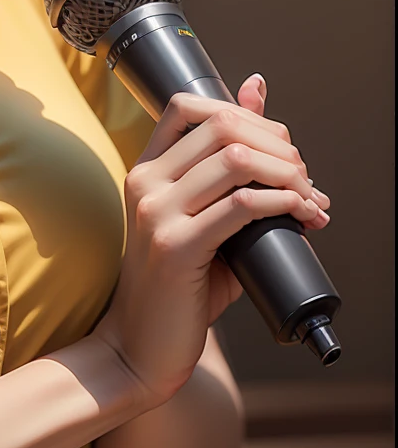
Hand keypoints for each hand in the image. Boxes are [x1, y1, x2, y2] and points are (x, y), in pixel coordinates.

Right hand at [90, 75, 330, 410]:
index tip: (278, 143)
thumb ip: (230, 178)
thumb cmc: (179, 288)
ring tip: (308, 197)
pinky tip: (299, 214)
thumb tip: (260, 99)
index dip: (242, 112)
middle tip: (304, 175)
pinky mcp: (176, 248)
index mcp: (146, 171)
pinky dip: (282, 203)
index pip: (188, 105)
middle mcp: (146, 182)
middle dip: (276, 143)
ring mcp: (157, 213)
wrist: (140, 348)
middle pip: (220, 126)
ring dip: (287, 172)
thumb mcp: (201, 222)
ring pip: (235, 159)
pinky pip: (241, 207)